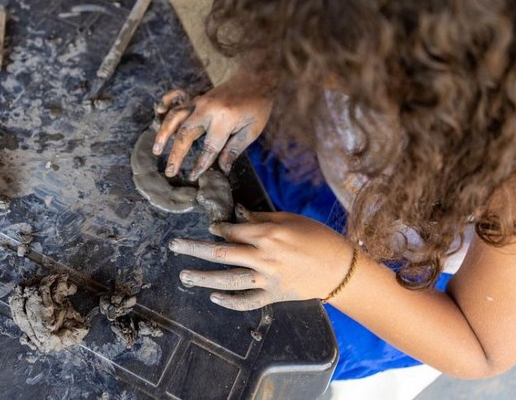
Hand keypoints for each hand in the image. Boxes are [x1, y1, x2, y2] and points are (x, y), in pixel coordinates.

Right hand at [153, 69, 272, 180]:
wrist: (255, 78)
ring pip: (175, 117)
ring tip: (156, 151)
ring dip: (163, 134)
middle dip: (175, 155)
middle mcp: (207, 109)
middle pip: (185, 134)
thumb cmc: (257, 106)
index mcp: (224, 119)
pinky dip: (165, 105)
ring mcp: (199, 101)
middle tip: (169, 172)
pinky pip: (175, 100)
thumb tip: (223, 169)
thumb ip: (234, 149)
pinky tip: (158, 114)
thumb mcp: (253, 130)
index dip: (200, 164)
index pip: (209, 147)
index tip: (192, 176)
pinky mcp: (196, 97)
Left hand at [168, 206, 354, 310]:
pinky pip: (246, 301)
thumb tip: (240, 214)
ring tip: (184, 275)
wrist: (341, 268)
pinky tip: (213, 297)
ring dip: (203, 277)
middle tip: (174, 245)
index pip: (232, 230)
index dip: (218, 228)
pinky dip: (229, 301)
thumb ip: (262, 218)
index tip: (210, 227)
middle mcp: (264, 256)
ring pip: (227, 278)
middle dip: (194, 248)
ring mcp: (267, 278)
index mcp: (268, 234)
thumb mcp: (290, 219)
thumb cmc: (318, 237)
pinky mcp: (273, 295)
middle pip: (221, 252)